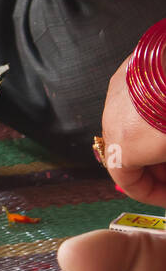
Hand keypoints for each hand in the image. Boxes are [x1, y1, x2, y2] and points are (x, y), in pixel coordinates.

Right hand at [102, 55, 165, 206]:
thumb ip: (165, 168)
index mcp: (123, 147)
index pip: (127, 182)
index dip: (152, 194)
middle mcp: (111, 123)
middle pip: (126, 156)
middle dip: (153, 169)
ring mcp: (115, 97)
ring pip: (127, 130)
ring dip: (149, 144)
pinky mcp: (123, 76)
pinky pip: (130, 107)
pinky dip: (146, 120)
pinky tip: (163, 116)